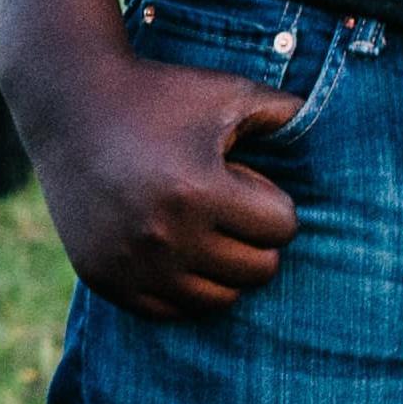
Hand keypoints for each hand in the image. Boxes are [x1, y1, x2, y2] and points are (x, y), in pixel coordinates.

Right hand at [28, 43, 306, 318]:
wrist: (70, 104)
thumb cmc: (159, 95)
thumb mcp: (226, 92)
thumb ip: (286, 112)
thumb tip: (332, 124)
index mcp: (199, 191)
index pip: (282, 229)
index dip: (271, 200)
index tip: (243, 178)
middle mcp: (164, 237)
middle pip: (258, 270)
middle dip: (256, 237)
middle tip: (228, 206)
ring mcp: (132, 264)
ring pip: (220, 300)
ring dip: (225, 267)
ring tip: (205, 228)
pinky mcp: (106, 279)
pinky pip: (172, 312)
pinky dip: (185, 286)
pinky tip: (175, 247)